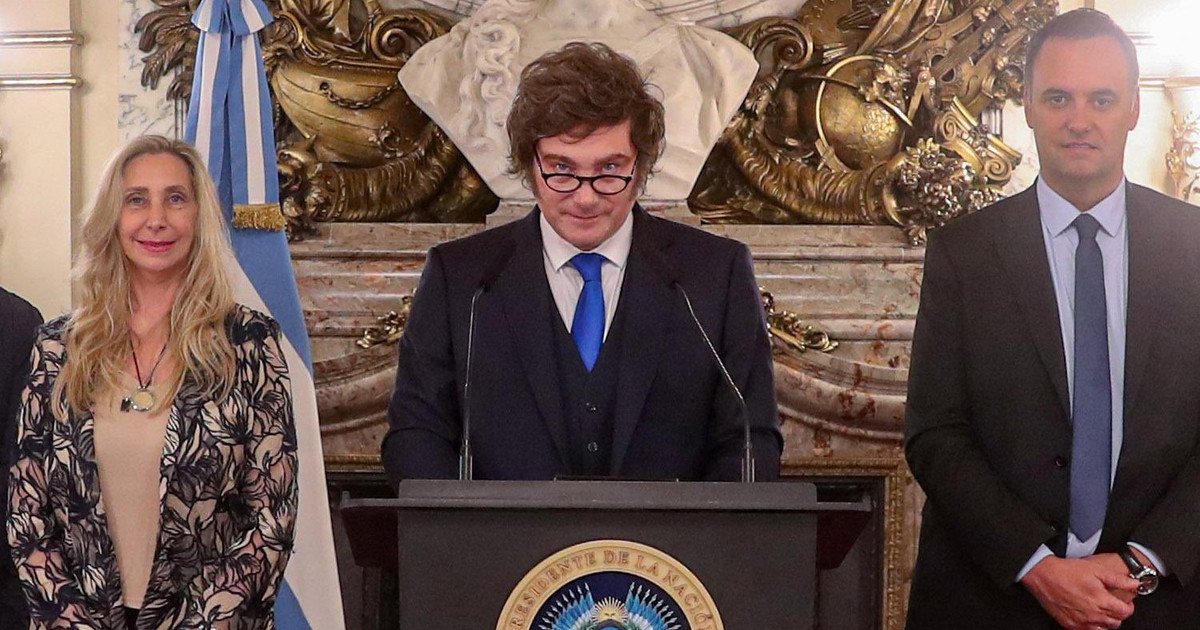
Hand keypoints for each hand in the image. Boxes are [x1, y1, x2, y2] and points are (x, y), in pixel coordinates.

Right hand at [1020, 555, 1139, 628]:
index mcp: (1102, 600)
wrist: (1043, 575)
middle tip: (1112, 604)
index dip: (1128, 607)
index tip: (1125, 602)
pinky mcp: (1070, 625)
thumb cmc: (1067, 571)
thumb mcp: (1096, 569)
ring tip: (1100, 610)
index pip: (1125, 612)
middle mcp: (1093, 614)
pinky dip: (1092, 626)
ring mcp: (1081, 622)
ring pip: (1103, 629)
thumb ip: (1119, 579)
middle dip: (1117, 613)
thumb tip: (1135, 584)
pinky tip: (1088, 615)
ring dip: (1106, 621)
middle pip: (1116, 622)